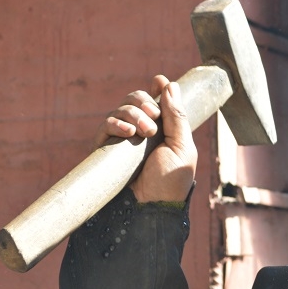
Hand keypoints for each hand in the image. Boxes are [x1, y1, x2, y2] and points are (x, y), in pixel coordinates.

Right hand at [94, 75, 197, 202]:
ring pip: (120, 110)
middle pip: (135, 99)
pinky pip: (105, 126)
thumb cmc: (171, 181)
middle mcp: (142, 131)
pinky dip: (115, 123)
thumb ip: (177, 117)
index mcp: (163, 129)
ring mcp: (123, 139)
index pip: (155, 100)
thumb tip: (170, 85)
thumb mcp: (182, 147)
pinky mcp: (107, 149)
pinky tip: (128, 132)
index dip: (156, 88)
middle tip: (153, 119)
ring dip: (133, 114)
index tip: (158, 81)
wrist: (152, 207)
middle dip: (144, 103)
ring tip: (143, 132)